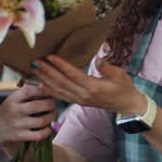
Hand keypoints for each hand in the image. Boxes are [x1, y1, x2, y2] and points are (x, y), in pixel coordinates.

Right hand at [0, 82, 57, 149]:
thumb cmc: (12, 110)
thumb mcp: (15, 99)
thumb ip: (28, 92)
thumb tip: (46, 86)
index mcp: (13, 99)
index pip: (30, 91)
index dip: (44, 90)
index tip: (51, 92)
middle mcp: (14, 110)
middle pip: (38, 106)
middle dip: (51, 104)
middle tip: (54, 105)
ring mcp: (16, 124)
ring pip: (41, 120)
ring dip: (51, 117)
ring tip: (52, 115)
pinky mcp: (19, 136)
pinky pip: (39, 134)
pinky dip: (47, 131)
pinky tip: (47, 128)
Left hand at [31, 55, 145, 115]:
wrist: (126, 105)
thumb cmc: (124, 88)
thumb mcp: (121, 75)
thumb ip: (108, 68)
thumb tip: (98, 59)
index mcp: (94, 88)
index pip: (74, 75)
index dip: (61, 66)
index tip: (50, 57)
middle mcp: (84, 95)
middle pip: (62, 83)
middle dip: (48, 72)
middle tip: (36, 61)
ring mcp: (80, 100)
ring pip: (59, 90)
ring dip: (45, 80)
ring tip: (35, 69)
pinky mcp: (78, 102)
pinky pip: (61, 97)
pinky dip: (50, 90)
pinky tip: (41, 84)